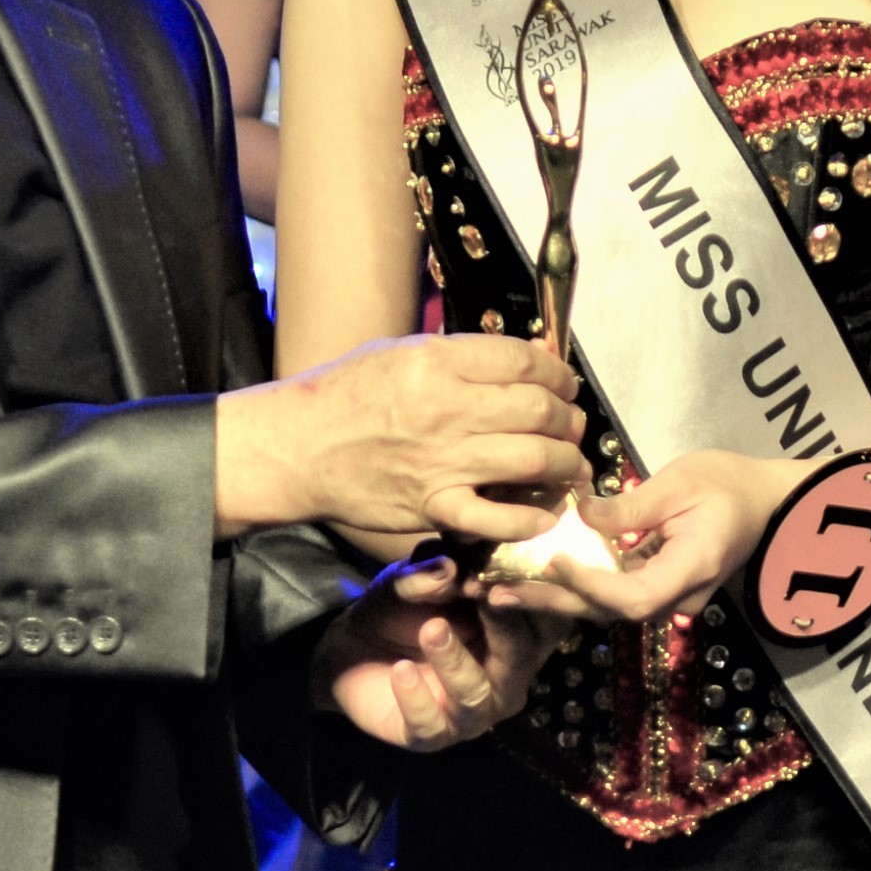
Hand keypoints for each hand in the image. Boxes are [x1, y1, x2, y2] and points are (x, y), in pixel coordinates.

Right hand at [215, 335, 588, 542]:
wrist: (298, 447)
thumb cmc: (345, 394)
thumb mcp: (400, 352)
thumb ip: (460, 355)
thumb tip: (523, 359)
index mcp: (438, 362)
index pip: (525, 362)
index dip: (558, 372)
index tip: (565, 383)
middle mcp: (447, 409)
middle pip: (539, 410)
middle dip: (569, 418)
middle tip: (572, 425)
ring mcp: (443, 461)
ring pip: (534, 460)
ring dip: (566, 463)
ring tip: (570, 465)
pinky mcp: (433, 505)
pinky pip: (499, 518)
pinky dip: (531, 518)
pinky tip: (544, 513)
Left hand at [313, 556, 566, 751]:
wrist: (351, 646)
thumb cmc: (403, 608)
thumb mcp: (415, 577)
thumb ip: (434, 570)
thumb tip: (450, 566)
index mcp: (515, 635)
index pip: (548, 619)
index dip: (532, 594)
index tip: (505, 567)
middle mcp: (504, 678)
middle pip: (524, 658)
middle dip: (507, 625)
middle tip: (482, 593)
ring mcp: (470, 712)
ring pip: (477, 694)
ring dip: (456, 661)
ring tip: (432, 629)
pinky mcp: (431, 736)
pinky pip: (432, 725)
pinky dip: (416, 698)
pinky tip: (401, 671)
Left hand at [522, 448, 795, 624]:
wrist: (766, 503)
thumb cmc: (727, 484)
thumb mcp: (680, 483)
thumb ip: (631, 505)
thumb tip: (579, 512)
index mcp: (691, 569)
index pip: (633, 596)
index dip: (589, 584)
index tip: (552, 559)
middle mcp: (677, 595)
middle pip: (608, 612)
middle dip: (551, 603)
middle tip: (494, 593)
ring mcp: (667, 595)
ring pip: (605, 607)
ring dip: (554, 599)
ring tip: (498, 591)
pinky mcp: (654, 584)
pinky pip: (610, 593)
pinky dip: (572, 587)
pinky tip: (532, 577)